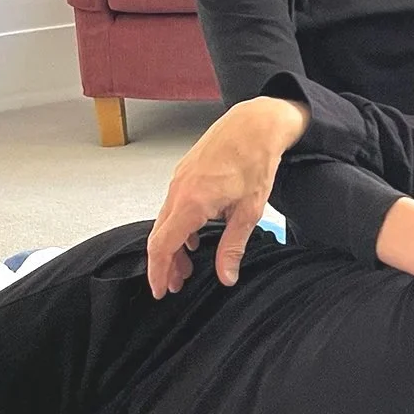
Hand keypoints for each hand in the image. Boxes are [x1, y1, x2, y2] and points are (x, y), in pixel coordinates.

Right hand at [147, 97, 305, 296]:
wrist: (255, 123)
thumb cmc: (255, 160)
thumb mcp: (249, 211)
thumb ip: (233, 246)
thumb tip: (226, 275)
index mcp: (192, 203)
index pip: (163, 246)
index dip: (158, 272)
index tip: (159, 290)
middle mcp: (178, 190)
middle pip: (159, 236)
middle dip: (165, 264)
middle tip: (175, 285)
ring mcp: (179, 179)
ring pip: (166, 220)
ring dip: (173, 245)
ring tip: (187, 265)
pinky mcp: (185, 172)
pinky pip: (173, 205)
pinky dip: (178, 226)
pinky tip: (195, 237)